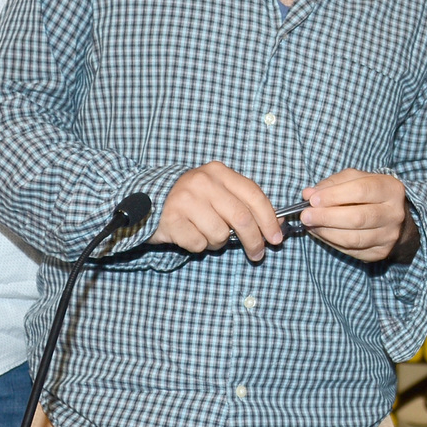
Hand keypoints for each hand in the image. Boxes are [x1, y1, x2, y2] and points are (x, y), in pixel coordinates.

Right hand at [150, 162, 280, 261]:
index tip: (276, 238)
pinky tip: (190, 234)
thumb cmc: (194, 201)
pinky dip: (199, 245)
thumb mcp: (219, 193)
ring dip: (218, 242)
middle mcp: (202, 182)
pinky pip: (199, 243)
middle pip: (241, 218)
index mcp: (219, 172)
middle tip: (257, 254)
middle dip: (254, 240)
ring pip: (220, 234)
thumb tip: (275, 226)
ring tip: (206, 233)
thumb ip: (244, 204)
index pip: (254, 196)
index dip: (269, 219)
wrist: (150, 201)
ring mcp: (185, 200)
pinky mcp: (171, 219)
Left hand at [300, 169, 413, 262]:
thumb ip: (332, 184)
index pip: (361, 191)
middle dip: (327, 217)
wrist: (391, 217)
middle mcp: (394, 214)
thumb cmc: (369, 194)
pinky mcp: (380, 252)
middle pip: (358, 218)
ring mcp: (389, 235)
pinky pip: (351, 250)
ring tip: (310, 225)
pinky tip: (321, 233)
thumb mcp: (355, 180)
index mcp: (390, 189)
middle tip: (306, 216)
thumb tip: (308, 194)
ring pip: (354, 238)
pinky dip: (331, 242)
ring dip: (326, 232)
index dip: (334, 196)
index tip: (313, 200)